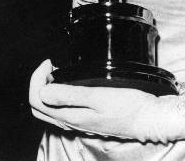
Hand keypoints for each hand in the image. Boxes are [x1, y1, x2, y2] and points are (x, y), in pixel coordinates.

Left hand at [29, 60, 158, 139]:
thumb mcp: (98, 96)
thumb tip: (43, 92)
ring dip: (48, 89)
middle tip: (50, 66)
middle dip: (38, 83)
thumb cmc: (127, 105)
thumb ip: (69, 95)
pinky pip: (63, 110)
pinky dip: (59, 94)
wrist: (148, 119)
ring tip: (58, 71)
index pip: (37, 101)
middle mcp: (71, 122)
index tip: (50, 62)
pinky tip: (71, 84)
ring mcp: (79, 122)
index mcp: (71, 116)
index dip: (37, 79)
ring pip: (50, 110)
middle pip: (39, 107)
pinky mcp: (88, 120)